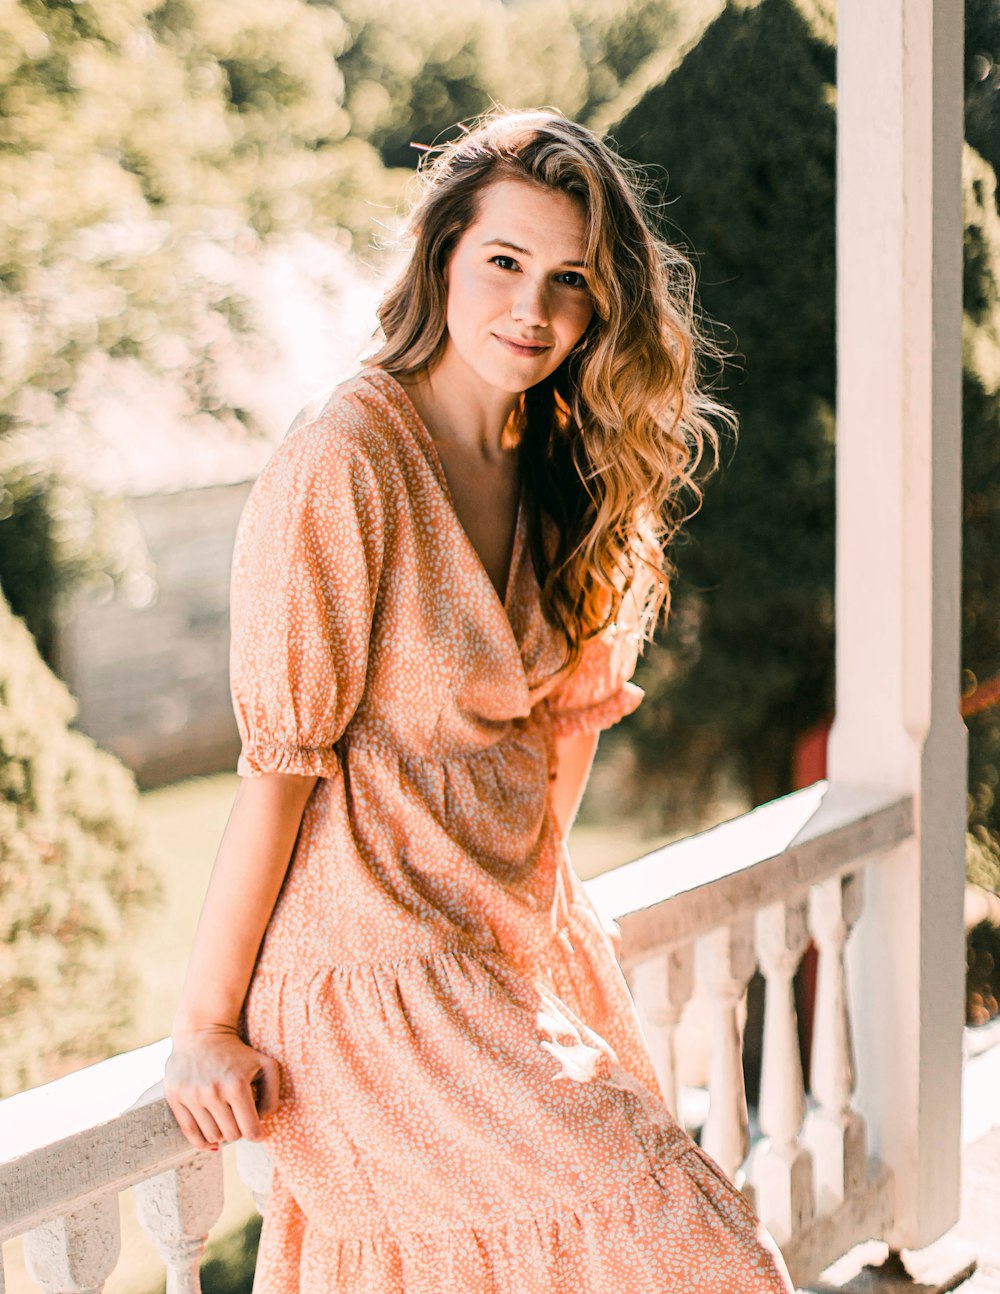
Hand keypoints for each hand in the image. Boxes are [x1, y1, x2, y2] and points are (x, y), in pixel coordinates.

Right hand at [164, 1023, 280, 1151]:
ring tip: (225, 1119)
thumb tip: (261, 1124)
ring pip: (211, 1136)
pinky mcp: (175, 1096)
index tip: (258, 1132)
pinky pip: (189, 1132)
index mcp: (237, 1086)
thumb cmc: (238, 1052)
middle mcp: (213, 1092)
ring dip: (221, 1133)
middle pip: (231, 1135)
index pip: (250, 1130)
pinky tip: (210, 1139)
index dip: (257, 1135)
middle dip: (239, 1130)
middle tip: (239, 1119)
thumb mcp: (266, 1066)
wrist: (202, 1033)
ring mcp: (192, 1095)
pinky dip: (202, 1141)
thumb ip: (273, 1096)